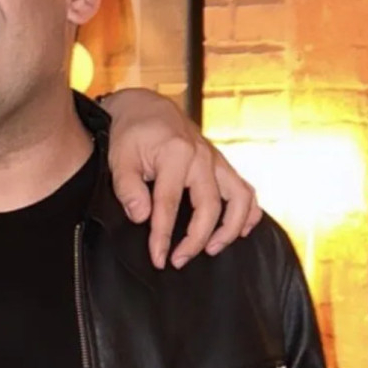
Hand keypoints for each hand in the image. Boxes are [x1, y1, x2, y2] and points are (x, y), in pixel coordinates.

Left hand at [101, 89, 260, 269]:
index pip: (169, 203)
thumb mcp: (119, 157)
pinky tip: (240, 231)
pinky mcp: (222, 164)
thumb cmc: (131, 133)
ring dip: (230, 228)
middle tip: (179, 260)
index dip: (163, 235)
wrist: (146, 107)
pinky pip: (245, 190)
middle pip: (209, 206)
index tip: (158, 257)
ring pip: (239, 198)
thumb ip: (128, 187)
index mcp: (175, 153)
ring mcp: (216, 160)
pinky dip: (248, 212)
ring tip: (212, 249)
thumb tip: (141, 217)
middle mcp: (202, 157)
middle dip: (196, 239)